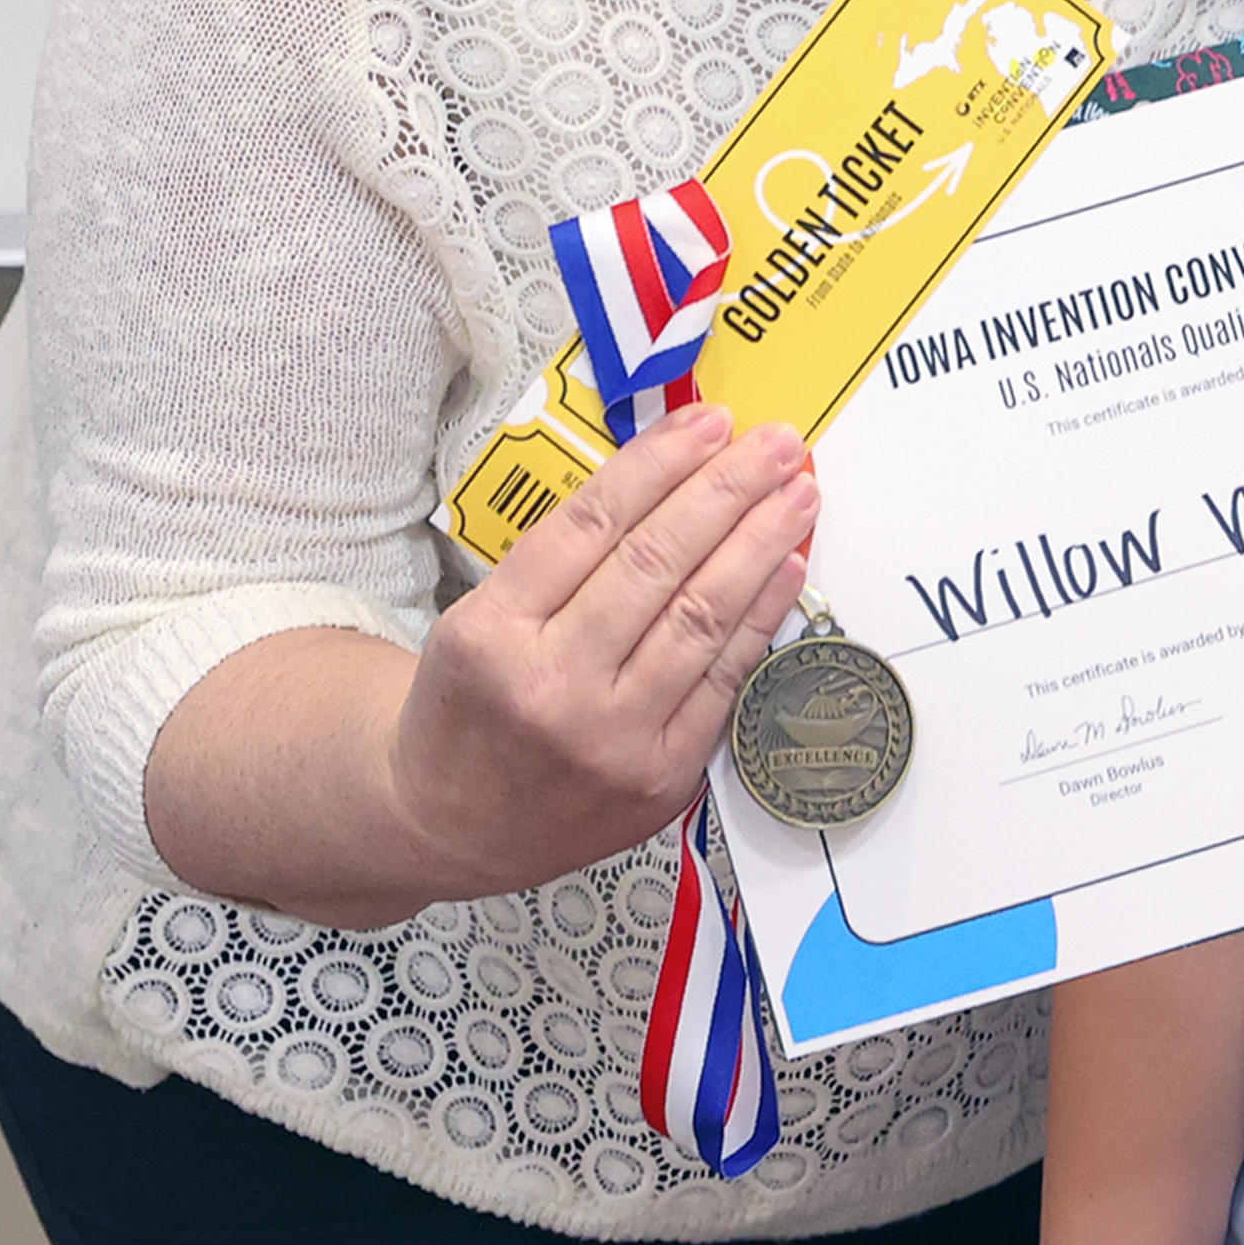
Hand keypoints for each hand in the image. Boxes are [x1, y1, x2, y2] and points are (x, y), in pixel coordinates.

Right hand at [388, 402, 816, 891]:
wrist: (445, 823)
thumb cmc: (470, 704)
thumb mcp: (476, 617)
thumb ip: (562, 558)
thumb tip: (673, 476)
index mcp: (492, 633)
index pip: (592, 524)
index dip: (660, 463)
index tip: (709, 421)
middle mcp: (551, 686)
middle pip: (656, 563)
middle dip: (728, 490)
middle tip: (778, 443)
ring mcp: (609, 740)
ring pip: (700, 616)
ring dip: (760, 543)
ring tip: (798, 492)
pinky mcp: (657, 779)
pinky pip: (723, 681)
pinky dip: (761, 617)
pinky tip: (787, 567)